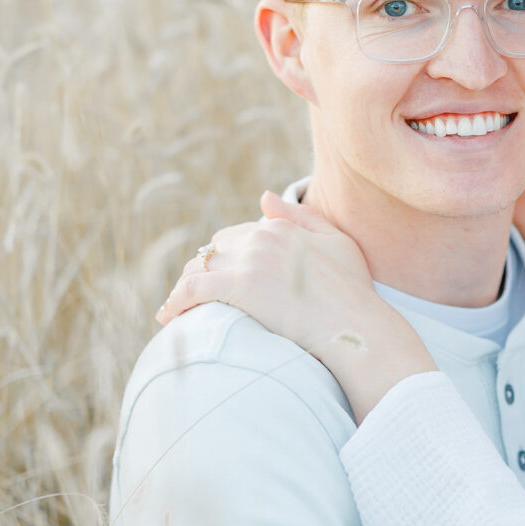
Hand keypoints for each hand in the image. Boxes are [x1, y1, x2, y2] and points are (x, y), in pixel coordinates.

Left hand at [157, 192, 434, 418]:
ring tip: (176, 308)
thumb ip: (301, 218)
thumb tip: (264, 198)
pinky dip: (175, 302)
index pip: (236, 236)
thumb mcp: (337, 243)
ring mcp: (248, 260)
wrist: (357, 327)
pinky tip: (168, 317)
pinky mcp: (237, 286)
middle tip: (192, 296)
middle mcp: (261, 237)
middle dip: (200, 271)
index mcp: (281, 228)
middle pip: (212, 251)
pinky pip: (191, 289)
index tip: (218, 277)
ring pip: (197, 269)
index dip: (223, 258)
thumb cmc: (355, 293)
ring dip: (183, 287)